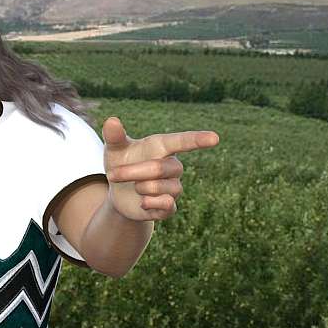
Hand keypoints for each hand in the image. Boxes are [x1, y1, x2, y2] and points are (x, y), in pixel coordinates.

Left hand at [103, 117, 218, 221]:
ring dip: (141, 188)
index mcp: (162, 147)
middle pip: (159, 168)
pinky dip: (151, 204)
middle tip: (113, 174)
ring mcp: (173, 187)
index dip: (198, 139)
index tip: (215, 138)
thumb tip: (112, 120)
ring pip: (165, 188)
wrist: (117, 193)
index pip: (182, 141)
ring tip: (133, 187)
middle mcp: (173, 166)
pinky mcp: (169, 207)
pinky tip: (142, 202)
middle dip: (133, 172)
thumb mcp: (114, 149)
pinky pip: (168, 205)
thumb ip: (114, 136)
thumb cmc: (120, 163)